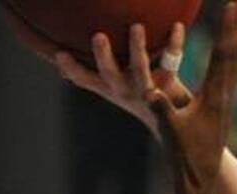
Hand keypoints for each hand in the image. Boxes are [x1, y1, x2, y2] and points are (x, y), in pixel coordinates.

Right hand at [55, 23, 192, 135]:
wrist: (176, 123)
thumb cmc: (140, 94)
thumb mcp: (114, 86)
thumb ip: (92, 73)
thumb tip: (58, 57)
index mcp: (109, 87)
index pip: (85, 79)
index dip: (71, 68)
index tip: (59, 53)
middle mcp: (125, 89)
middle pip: (109, 73)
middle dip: (102, 56)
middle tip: (98, 36)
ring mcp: (146, 89)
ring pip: (140, 68)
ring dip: (137, 48)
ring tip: (137, 27)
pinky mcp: (169, 85)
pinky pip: (171, 61)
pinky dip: (174, 43)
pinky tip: (178, 26)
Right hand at [146, 0, 236, 193]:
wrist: (200, 180)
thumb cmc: (184, 157)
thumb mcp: (170, 132)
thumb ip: (162, 111)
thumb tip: (150, 93)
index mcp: (214, 96)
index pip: (223, 55)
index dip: (228, 27)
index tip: (234, 2)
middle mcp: (225, 94)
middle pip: (234, 50)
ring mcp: (225, 99)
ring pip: (235, 59)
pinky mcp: (221, 104)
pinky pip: (230, 70)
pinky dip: (232, 51)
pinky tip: (233, 45)